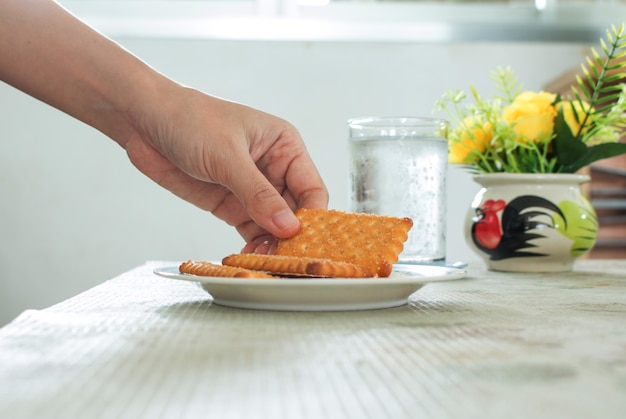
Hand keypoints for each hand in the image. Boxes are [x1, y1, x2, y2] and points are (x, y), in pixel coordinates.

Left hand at [124, 87, 327, 250]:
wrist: (144, 122)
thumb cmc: (190, 120)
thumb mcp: (227, 155)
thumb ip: (258, 194)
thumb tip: (288, 226)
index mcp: (285, 146)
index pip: (312, 188)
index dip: (312, 216)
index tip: (304, 241)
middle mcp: (274, 169)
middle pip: (296, 212)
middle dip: (292, 237)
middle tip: (287, 261)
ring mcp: (253, 190)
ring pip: (275, 226)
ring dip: (273, 245)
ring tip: (267, 264)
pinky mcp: (231, 205)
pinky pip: (252, 231)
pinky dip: (254, 246)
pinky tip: (251, 258)